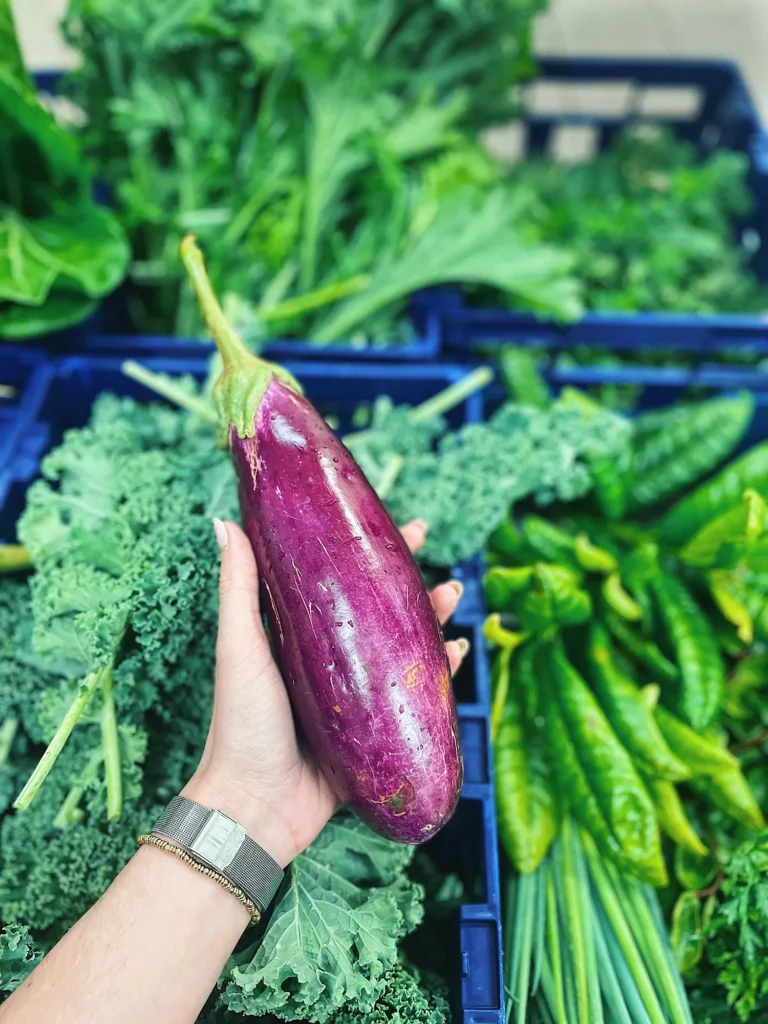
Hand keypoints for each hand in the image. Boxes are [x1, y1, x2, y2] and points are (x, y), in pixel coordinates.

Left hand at [183, 518, 468, 867]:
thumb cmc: (240, 724)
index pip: (340, 581)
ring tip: (452, 598)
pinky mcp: (376, 733)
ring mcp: (357, 698)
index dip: (368, 552)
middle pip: (380, 612)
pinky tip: (456, 655)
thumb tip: (224, 521)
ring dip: (431, 621)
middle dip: (409, 583)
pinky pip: (415, 697)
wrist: (255, 807)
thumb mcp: (240, 648)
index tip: (393, 527)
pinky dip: (439, 674)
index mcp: (299, 637)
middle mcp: (332, 662)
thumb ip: (238, 588)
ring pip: (404, 649)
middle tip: (432, 556)